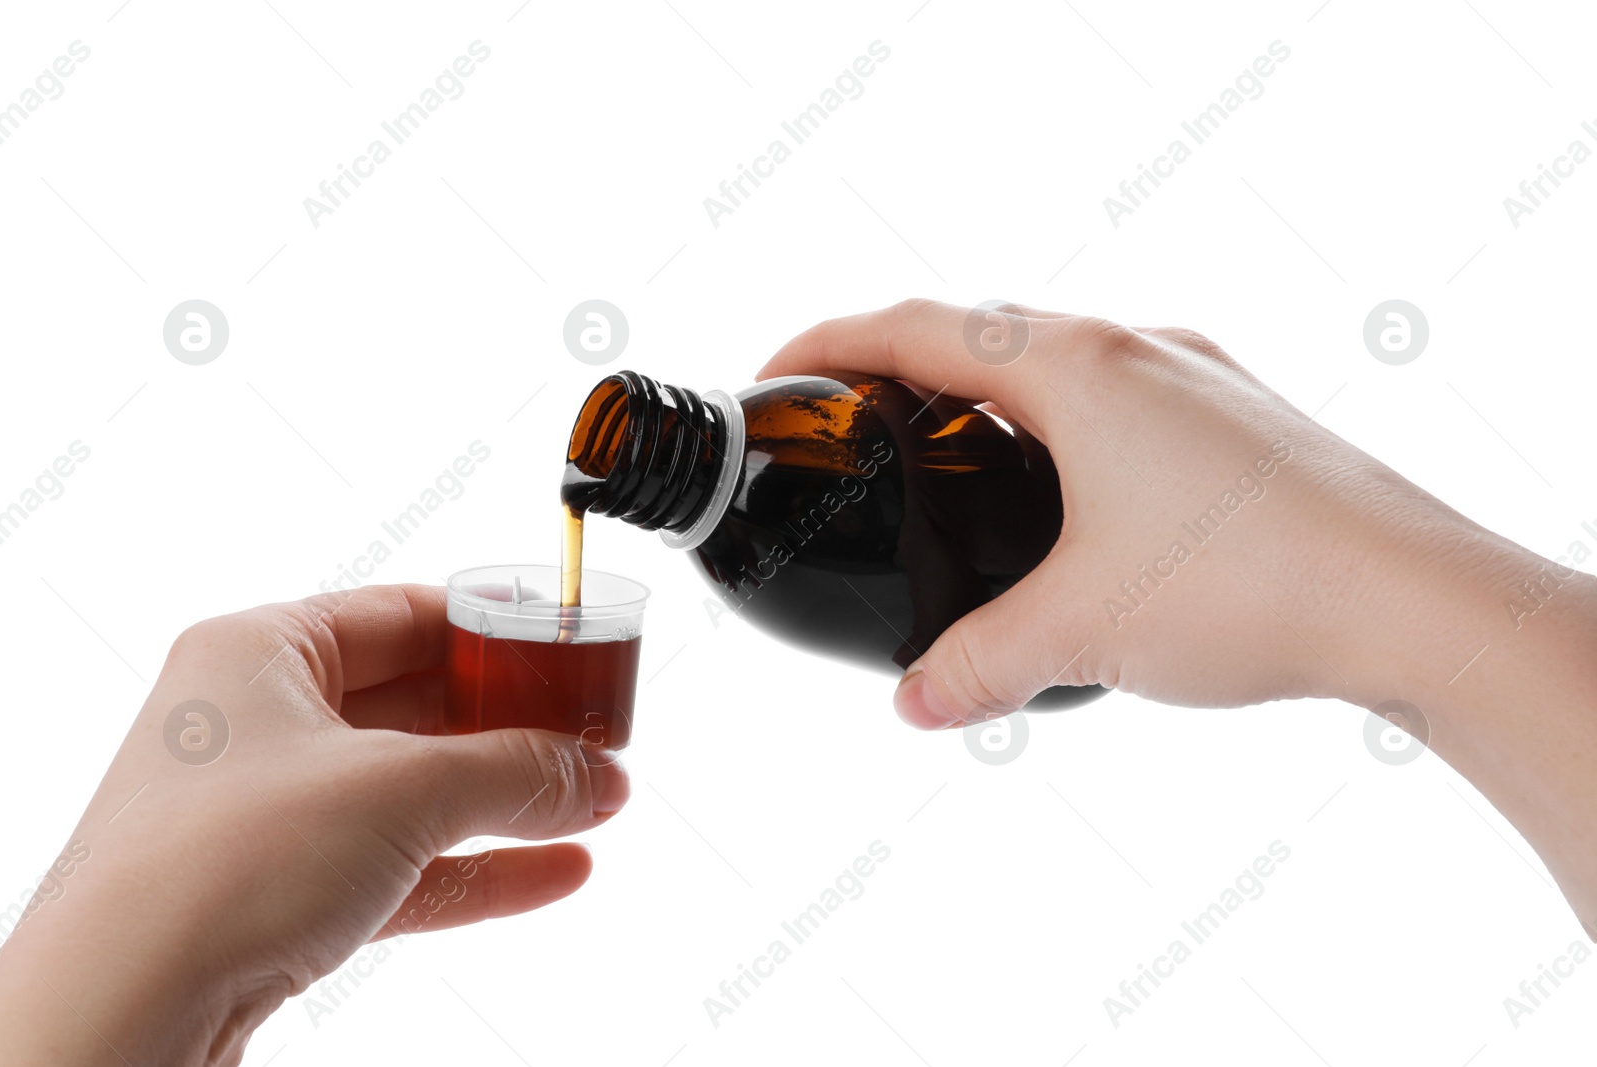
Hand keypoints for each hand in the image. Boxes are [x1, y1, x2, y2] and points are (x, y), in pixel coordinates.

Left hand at [0, 584, 627, 1066]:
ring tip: (593, 803)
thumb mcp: (400, 790)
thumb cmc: (220, 865)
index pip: (402, 615)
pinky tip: (554, 869)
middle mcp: (255, 724)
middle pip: (415, 705)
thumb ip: (514, 772)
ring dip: (505, 801)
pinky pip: (400, 866)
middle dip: (512, 727)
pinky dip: (476, 867)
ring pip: (412, 792)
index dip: (493, 631)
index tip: (564, 652)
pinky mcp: (279, 897)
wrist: (124, 1009)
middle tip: (591, 734)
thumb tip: (596, 776)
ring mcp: (265, 815)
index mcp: (259, 653)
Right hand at [763, 300, 1596, 926]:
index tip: (779, 370)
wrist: (1414, 598)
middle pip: (984, 330)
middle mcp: (1133, 348)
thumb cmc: (1249, 584)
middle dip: (904, 367)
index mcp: (1073, 368)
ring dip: (992, 396)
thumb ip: (977, 664)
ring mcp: (1196, 376)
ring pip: (1060, 361)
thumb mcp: (1082, 632)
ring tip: (953, 463)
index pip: (914, 326)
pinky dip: (1065, 428)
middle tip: (855, 422)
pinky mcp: (1239, 417)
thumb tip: (918, 700)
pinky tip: (1070, 502)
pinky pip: (1121, 397)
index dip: (829, 342)